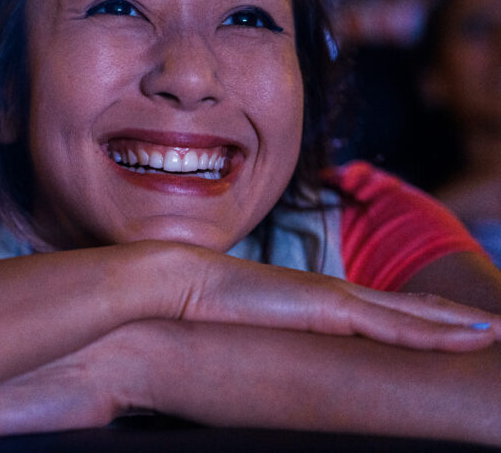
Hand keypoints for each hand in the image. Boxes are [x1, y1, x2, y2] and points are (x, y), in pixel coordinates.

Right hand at [159, 243, 500, 351]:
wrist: (179, 282)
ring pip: (414, 315)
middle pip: (409, 309)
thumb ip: (268, 344)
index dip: (422, 316)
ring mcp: (334, 300)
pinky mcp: (329, 308)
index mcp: (317, 303)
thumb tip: (267, 367)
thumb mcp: (247, 335)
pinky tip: (470, 336)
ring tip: (498, 332)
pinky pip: (395, 325)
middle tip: (496, 328)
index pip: (383, 312)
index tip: (453, 324)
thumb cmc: (202, 311)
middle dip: (453, 318)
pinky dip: (437, 331)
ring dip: (458, 323)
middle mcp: (334, 297)